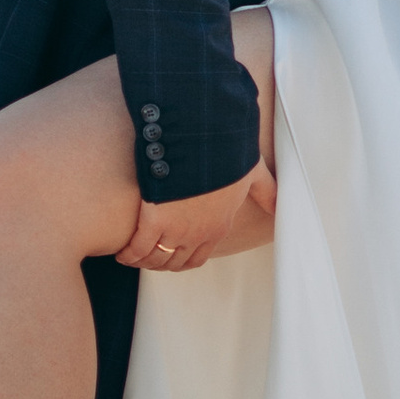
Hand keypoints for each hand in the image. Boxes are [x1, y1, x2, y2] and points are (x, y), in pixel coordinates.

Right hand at [115, 161, 275, 270]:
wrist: (206, 135)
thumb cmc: (230, 150)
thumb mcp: (253, 172)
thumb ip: (266, 191)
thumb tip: (279, 206)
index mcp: (220, 225)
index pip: (199, 256)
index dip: (181, 258)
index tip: (169, 252)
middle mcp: (199, 234)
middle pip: (175, 262)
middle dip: (160, 262)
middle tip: (145, 256)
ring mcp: (177, 230)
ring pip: (156, 259)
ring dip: (143, 261)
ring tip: (130, 255)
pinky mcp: (154, 220)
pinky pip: (138, 248)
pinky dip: (128, 254)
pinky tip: (120, 252)